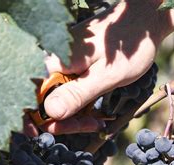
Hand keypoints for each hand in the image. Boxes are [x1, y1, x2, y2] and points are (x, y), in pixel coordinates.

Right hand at [40, 1, 173, 133]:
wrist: (142, 23)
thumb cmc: (127, 46)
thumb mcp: (105, 76)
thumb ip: (77, 95)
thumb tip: (50, 113)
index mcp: (54, 62)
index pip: (30, 97)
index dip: (35, 119)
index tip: (52, 132)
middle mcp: (51, 64)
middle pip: (42, 103)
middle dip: (63, 121)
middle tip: (91, 125)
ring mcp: (60, 67)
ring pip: (55, 103)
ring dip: (74, 117)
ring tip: (97, 120)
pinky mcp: (69, 71)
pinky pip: (66, 95)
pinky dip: (79, 108)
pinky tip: (95, 114)